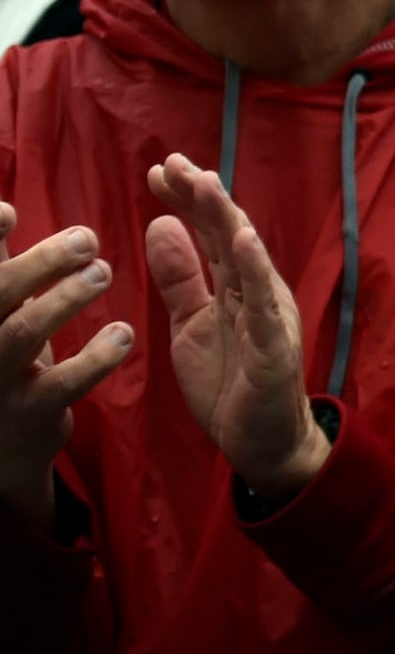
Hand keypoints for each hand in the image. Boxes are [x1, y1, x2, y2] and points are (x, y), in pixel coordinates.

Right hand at [0, 205, 135, 527]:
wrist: (1, 447)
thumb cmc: (2, 356)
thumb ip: (1, 263)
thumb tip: (5, 206)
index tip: (9, 209)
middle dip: (39, 263)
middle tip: (87, 238)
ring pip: (22, 334)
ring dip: (65, 299)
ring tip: (103, 273)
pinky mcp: (31, 411)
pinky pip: (63, 383)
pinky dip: (96, 357)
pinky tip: (124, 333)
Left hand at [142, 158, 328, 504]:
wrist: (262, 440)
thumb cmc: (231, 381)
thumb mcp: (190, 325)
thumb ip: (180, 279)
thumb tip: (160, 225)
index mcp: (235, 285)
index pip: (208, 233)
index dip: (186, 201)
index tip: (158, 171)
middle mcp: (255, 289)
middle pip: (227, 233)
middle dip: (202, 196)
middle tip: (176, 162)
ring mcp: (267, 312)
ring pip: (246, 256)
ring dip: (226, 218)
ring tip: (205, 184)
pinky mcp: (273, 341)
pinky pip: (262, 300)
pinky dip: (255, 266)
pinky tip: (241, 237)